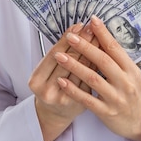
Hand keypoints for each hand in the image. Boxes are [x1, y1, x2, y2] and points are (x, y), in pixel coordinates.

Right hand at [29, 23, 97, 140]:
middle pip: (69, 61)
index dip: (67, 38)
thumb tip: (78, 28)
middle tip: (92, 27)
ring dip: (93, 51)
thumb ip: (60, 53)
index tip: (78, 25)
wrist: (55, 114)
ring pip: (82, 71)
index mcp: (36, 81)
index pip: (54, 54)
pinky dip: (97, 66)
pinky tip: (104, 55)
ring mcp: (65, 100)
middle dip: (82, 42)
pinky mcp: (80, 105)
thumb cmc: (52, 86)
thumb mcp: (47, 71)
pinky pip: (91, 80)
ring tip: (100, 37)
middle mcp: (49, 91)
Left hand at [55, 16, 140, 140]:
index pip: (115, 48)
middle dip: (85, 47)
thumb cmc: (135, 95)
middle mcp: (125, 82)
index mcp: (131, 69)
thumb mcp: (133, 75)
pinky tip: (61, 81)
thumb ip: (119, 60)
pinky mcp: (107, 112)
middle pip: (103, 61)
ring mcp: (116, 98)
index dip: (103, 34)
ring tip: (59, 56)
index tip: (92, 20)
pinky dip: (73, 90)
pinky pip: (87, 99)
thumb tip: (104, 37)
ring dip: (74, 66)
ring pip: (93, 79)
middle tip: (70, 36)